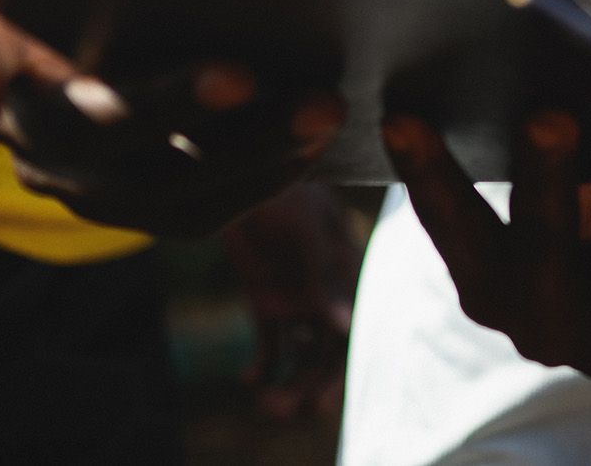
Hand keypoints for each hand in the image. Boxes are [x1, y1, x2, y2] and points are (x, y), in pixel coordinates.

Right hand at [0, 0, 344, 236]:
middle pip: (88, 134)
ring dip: (246, 151)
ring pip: (155, 190)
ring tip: (321, 107)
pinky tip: (315, 139)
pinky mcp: (134, 213)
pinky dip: (260, 179)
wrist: (112, 27)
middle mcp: (22, 134)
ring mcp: (77, 186)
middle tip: (245, 73)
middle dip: (171, 105)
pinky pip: (196, 215)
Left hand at [221, 181, 363, 420]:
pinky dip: (262, 367)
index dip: (337, 371)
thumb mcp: (307, 230)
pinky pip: (271, 347)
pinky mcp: (268, 305)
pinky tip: (248, 377)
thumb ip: (322, 276)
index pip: (347, 333)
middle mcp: (325, 296)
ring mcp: (296, 303)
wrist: (243, 179)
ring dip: (286, 383)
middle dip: (308, 386)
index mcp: (346, 277)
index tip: (320, 402)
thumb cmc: (287, 193)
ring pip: (298, 357)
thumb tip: (343, 328)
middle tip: (283, 410)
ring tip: (265, 403)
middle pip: (323, 355)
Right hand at [383, 109, 590, 378]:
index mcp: (489, 287)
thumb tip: (545, 44)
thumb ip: (537, 156)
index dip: (428, 175)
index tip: (400, 115)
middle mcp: (540, 324)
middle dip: (546, 178)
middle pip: (542, 242)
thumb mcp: (551, 206)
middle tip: (548, 116)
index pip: (453, 228)